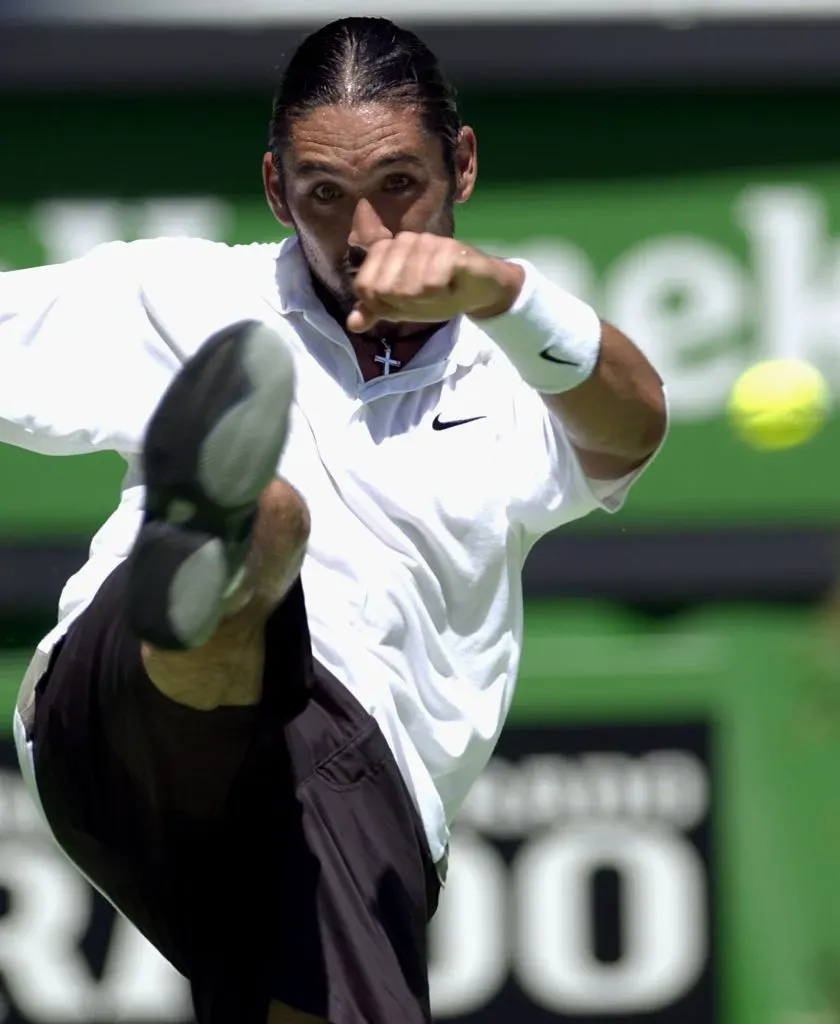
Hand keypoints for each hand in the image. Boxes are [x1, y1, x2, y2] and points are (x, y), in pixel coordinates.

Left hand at [346, 233, 525, 333]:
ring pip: (408, 287)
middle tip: (427, 298)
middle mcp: (403, 241)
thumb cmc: (439, 295)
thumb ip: (377, 310)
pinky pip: (431, 283)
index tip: (404, 303)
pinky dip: (442, 293)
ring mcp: (427, 242)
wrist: (481, 288)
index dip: (381, 304)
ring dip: (427, 300)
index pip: (364, 286)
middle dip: (406, 304)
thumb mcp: (402, 307)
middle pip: (385, 288)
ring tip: (442, 292)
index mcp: (386, 252)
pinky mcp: (450, 250)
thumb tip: (352, 324)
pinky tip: (452, 287)